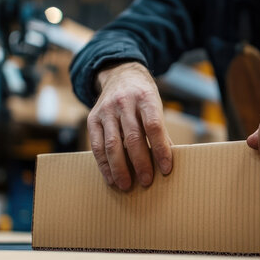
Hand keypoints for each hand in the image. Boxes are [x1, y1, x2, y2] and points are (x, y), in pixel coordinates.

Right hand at [87, 62, 172, 189]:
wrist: (120, 74)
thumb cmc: (143, 96)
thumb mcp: (156, 105)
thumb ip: (160, 131)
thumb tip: (166, 158)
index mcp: (145, 98)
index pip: (154, 126)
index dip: (161, 149)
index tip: (166, 168)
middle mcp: (124, 102)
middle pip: (133, 137)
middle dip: (140, 163)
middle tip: (147, 182)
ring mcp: (106, 110)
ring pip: (112, 144)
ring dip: (119, 168)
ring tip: (126, 185)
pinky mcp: (92, 118)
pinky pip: (97, 145)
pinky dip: (104, 165)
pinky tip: (111, 178)